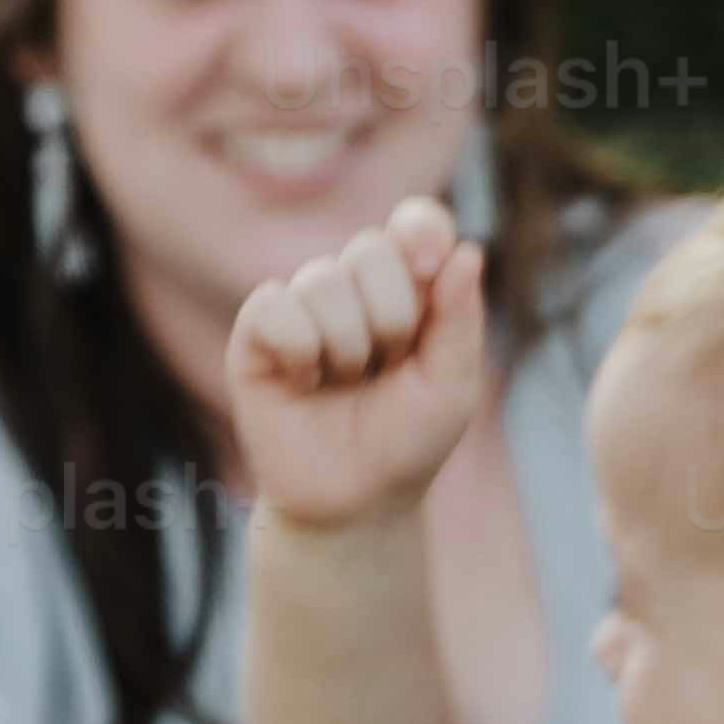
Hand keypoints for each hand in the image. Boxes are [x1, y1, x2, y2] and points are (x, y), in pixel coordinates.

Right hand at [227, 194, 494, 529]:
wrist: (355, 502)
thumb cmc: (408, 442)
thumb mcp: (452, 385)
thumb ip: (461, 319)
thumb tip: (467, 250)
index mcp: (407, 287)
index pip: (414, 222)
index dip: (420, 230)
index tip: (428, 266)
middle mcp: (352, 286)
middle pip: (371, 250)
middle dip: (393, 317)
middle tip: (388, 365)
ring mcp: (301, 305)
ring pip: (323, 280)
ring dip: (347, 345)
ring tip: (346, 383)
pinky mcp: (256, 334)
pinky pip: (274, 306)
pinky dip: (299, 349)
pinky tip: (304, 383)